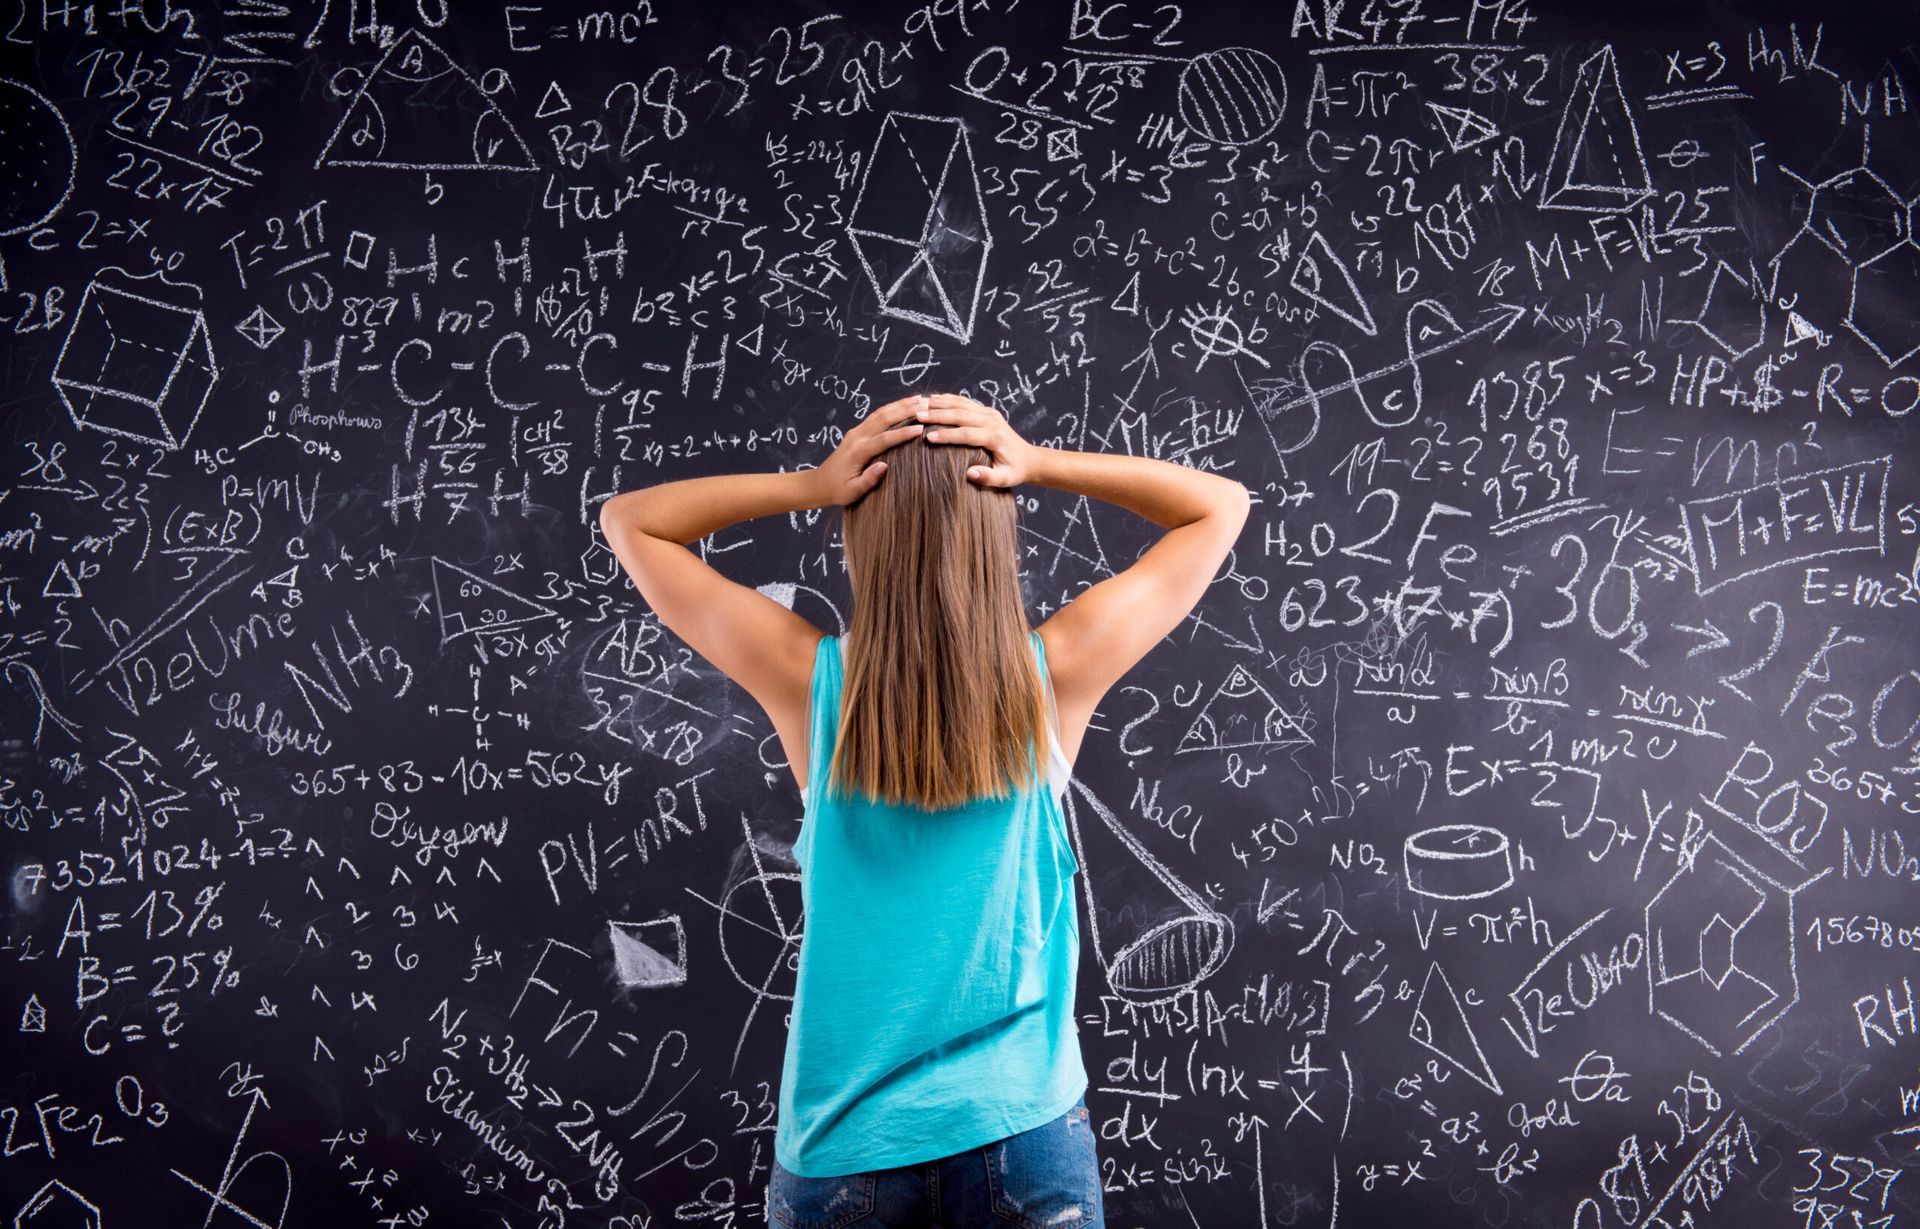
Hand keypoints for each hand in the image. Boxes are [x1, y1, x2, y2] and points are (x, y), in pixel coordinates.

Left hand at [814, 394, 927, 506]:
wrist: (820, 483)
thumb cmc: (838, 490)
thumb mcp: (853, 491)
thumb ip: (868, 480)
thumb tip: (884, 466)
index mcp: (858, 452)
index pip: (884, 439)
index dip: (902, 434)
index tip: (920, 429)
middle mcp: (857, 437)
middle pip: (883, 418)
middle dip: (905, 410)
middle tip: (926, 404)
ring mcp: (856, 432)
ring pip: (881, 413)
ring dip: (900, 405)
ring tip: (920, 399)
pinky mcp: (857, 431)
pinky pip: (877, 415)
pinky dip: (892, 408)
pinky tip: (904, 405)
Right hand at [918, 394, 1039, 488]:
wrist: (1028, 458)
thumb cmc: (1014, 471)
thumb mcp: (1005, 479)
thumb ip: (988, 478)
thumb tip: (970, 473)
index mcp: (995, 437)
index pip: (967, 434)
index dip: (947, 435)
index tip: (928, 438)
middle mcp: (992, 421)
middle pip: (960, 414)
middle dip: (938, 415)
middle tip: (917, 416)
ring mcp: (989, 413)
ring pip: (961, 404)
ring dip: (939, 403)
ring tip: (919, 405)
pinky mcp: (986, 410)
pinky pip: (964, 401)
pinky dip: (947, 399)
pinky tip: (932, 399)